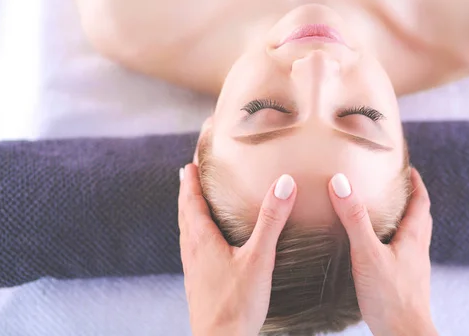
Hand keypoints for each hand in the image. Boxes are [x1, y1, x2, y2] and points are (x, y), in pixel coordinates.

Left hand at [178, 164, 296, 335]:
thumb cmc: (237, 303)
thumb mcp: (259, 258)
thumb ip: (271, 220)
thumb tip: (284, 184)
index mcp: (202, 240)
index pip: (191, 202)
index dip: (190, 181)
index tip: (189, 164)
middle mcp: (192, 252)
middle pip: (184, 214)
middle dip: (186, 193)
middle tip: (187, 176)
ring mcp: (193, 270)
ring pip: (186, 233)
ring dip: (188, 213)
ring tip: (193, 204)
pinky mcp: (198, 284)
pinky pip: (192, 250)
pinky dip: (194, 235)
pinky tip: (206, 246)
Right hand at [328, 168, 437, 335]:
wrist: (404, 335)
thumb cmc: (390, 297)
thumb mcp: (367, 253)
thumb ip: (354, 219)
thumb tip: (341, 183)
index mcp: (413, 238)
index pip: (421, 202)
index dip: (416, 183)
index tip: (408, 169)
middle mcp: (417, 251)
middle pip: (420, 218)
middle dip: (411, 200)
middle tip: (395, 187)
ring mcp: (413, 269)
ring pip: (412, 237)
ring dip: (403, 222)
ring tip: (384, 215)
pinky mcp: (404, 284)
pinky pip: (402, 255)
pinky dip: (394, 244)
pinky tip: (377, 251)